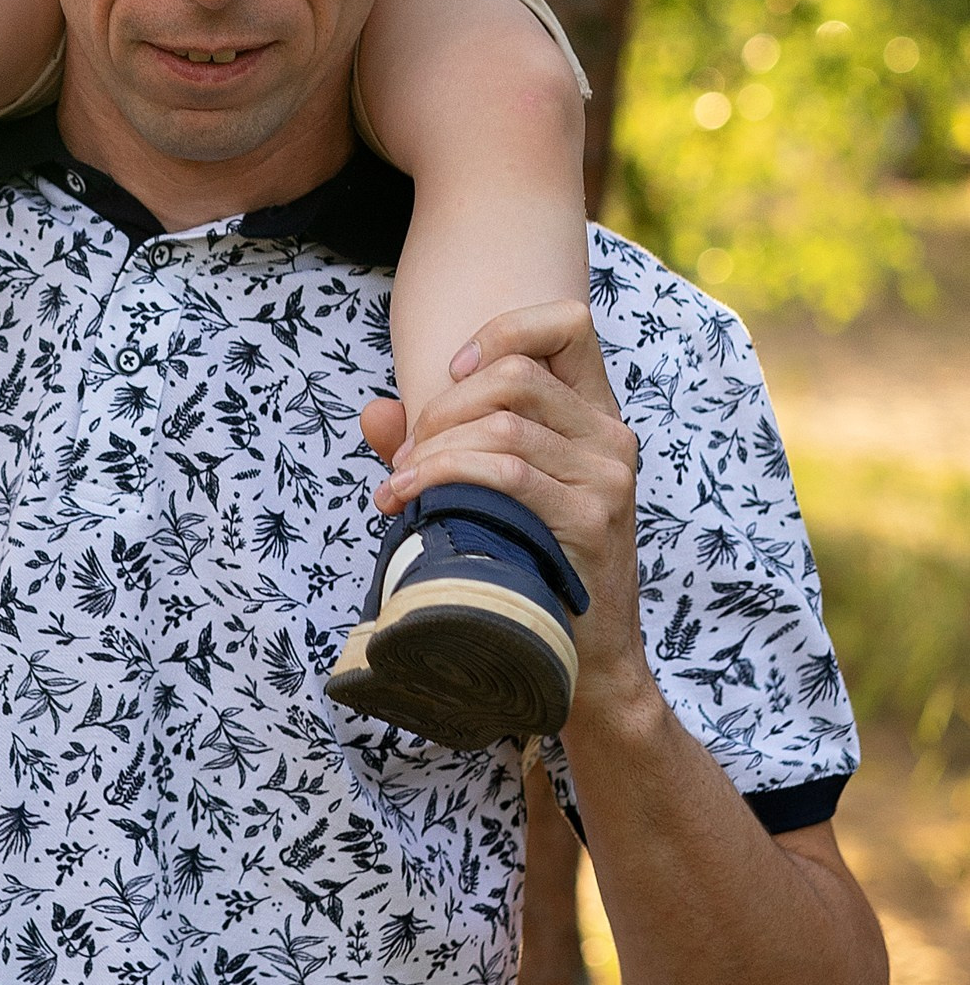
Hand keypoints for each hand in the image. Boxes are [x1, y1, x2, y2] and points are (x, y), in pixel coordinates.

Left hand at [358, 298, 650, 716]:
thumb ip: (436, 446)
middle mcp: (611, 438)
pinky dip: (442, 477)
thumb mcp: (488, 493)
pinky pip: (506, 473)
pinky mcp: (592, 520)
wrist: (584, 661)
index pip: (569, 323)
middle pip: (515, 374)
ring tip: (398, 485)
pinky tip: (406, 500)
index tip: (453, 366)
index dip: (505, 329)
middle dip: (441, 407)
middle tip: (406, 455)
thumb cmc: (530, 566)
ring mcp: (607, 479)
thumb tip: (373, 413)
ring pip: (502, 425)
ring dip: (432, 451)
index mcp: (595, 416)